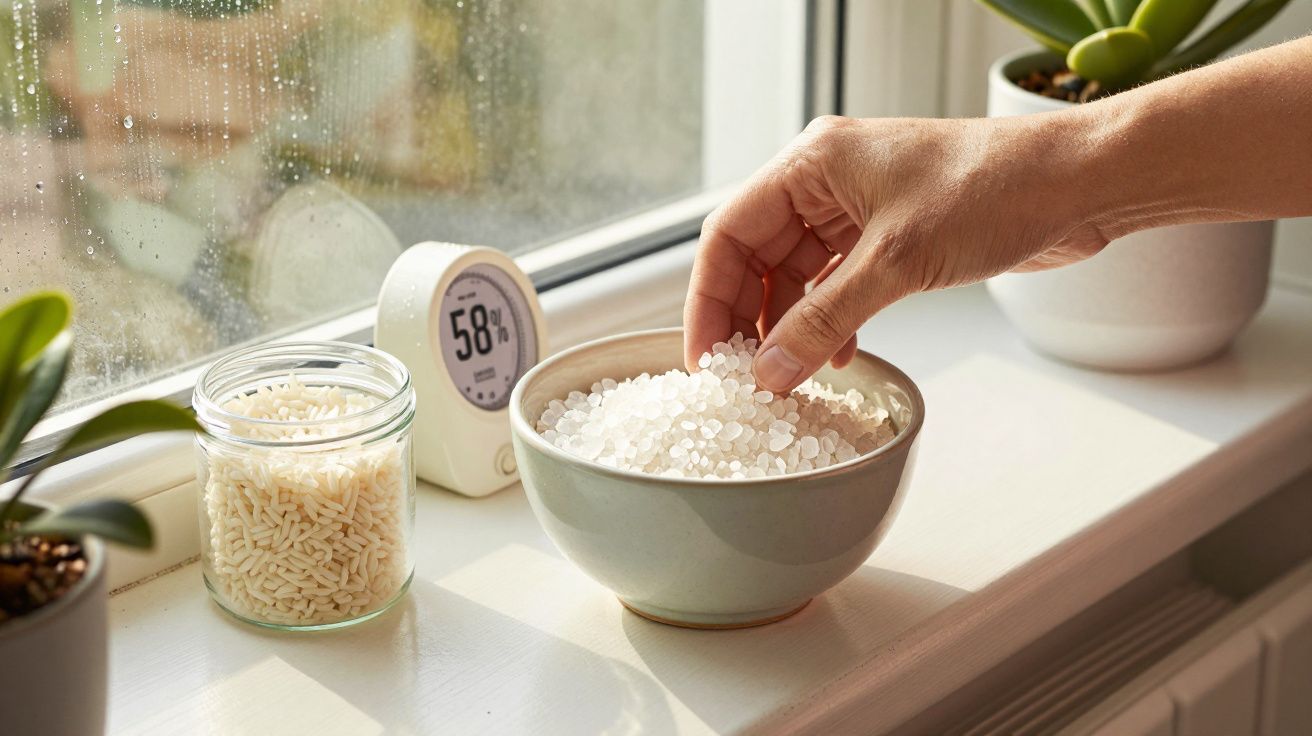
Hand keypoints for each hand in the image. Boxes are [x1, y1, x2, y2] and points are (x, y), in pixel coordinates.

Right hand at [684, 114, 1111, 391]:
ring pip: (796, 276)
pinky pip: (837, 285)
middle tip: (742, 376)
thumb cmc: (995, 189)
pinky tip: (837, 355)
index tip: (705, 355)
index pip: (730, 233)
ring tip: (788, 375)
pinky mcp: (891, 237)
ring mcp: (859, 209)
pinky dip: (830, 321)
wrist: (1079, 185)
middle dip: (748, 319)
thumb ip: (824, 319)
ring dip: (790, 326)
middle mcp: (827, 182)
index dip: (709, 298)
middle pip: (757, 257)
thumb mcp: (896, 262)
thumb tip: (770, 370)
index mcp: (813, 162)